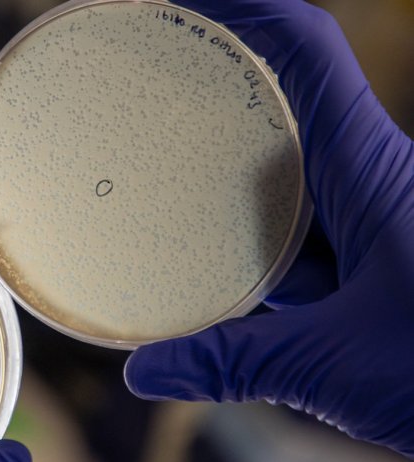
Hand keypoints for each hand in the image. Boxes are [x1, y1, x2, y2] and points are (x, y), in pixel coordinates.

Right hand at [125, 0, 413, 455]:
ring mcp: (369, 214)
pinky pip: (300, 223)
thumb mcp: (335, 361)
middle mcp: (369, 176)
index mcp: (370, 169)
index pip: (303, 49)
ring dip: (229, 168)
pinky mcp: (369, 253)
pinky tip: (214, 261)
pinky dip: (253, 234)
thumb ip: (235, 361)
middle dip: (217, 80)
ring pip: (289, 169)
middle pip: (286, 96)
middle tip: (150, 77)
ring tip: (161, 169)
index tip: (178, 0)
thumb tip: (145, 372)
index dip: (242, 6)